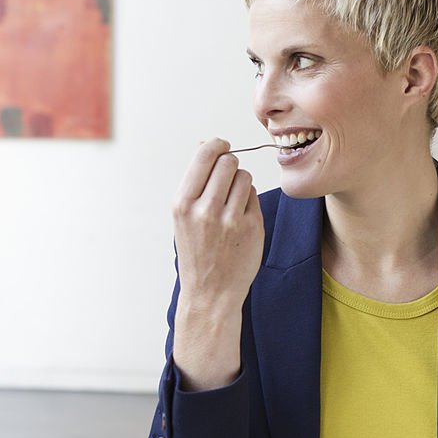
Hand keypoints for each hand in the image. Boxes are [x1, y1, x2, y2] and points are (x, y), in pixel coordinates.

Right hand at [172, 139, 264, 389]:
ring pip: (245, 177)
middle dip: (230, 165)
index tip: (223, 146)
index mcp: (182, 204)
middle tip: (227, 180)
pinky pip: (254, 197)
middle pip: (228, 162)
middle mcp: (205, 210)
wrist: (210, 293)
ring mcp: (230, 220)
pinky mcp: (252, 228)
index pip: (204, 155)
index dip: (217, 145)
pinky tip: (240, 219)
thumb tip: (207, 144)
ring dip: (241, 184)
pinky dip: (249, 202)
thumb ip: (196, 181)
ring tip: (232, 203)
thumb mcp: (184, 217)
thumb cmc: (197, 252)